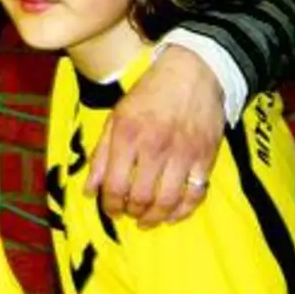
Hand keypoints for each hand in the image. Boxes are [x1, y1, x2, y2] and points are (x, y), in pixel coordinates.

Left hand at [84, 46, 224, 227]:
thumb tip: (88, 190)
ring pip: (167, 201)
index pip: (115, 185)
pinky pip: (195, 195)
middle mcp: (155, 147)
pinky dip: (183, 211)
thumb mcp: (116, 117)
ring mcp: (183, 154)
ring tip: (147, 220)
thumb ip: (101, 155)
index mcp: (128, 136)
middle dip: (132, 212)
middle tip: (129, 214)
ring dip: (155, 217)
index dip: (110, 205)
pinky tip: (172, 214)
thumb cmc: (150, 95)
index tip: (111, 210)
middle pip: (140, 198)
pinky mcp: (205, 157)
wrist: (193, 73)